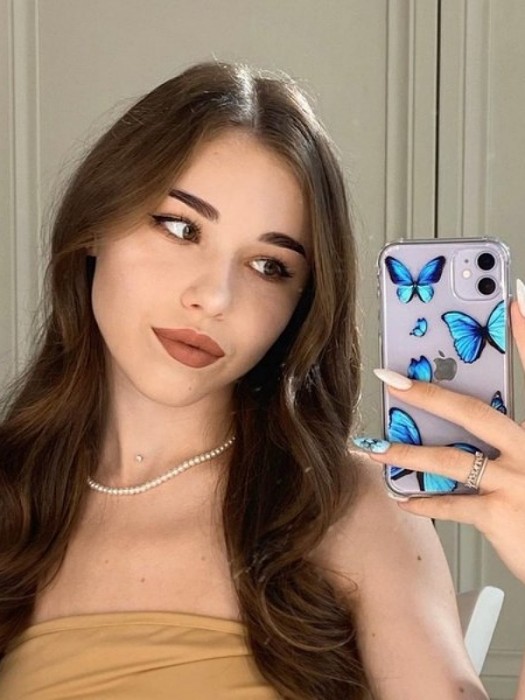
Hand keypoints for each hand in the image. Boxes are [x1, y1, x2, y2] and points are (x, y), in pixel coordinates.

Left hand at [354, 298, 524, 584]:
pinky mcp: (503, 517)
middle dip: (428, 394)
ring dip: (408, 454)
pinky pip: (452, 505)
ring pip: (451, 460)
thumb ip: (506, 443)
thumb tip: (460, 431)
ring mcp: (520, 483)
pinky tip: (402, 497)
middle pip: (474, 413)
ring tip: (377, 449)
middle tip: (392, 378)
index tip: (513, 301)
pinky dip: (424, 502)